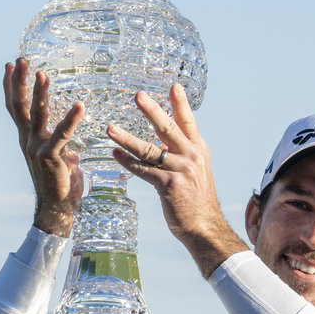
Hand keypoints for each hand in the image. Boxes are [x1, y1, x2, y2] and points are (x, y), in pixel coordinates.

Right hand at [3, 58, 83, 236]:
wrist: (55, 209)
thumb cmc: (60, 183)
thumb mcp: (59, 156)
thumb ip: (62, 142)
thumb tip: (71, 134)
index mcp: (27, 138)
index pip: (14, 107)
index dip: (11, 86)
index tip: (10, 65)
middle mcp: (27, 140)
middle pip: (18, 106)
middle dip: (19, 81)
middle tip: (20, 59)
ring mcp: (36, 148)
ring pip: (36, 115)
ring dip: (39, 93)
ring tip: (42, 73)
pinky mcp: (50, 157)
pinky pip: (62, 134)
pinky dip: (71, 119)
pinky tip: (80, 106)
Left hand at [108, 85, 249, 277]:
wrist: (204, 227)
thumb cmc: (197, 201)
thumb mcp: (195, 172)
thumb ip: (180, 156)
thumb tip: (161, 145)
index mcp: (199, 151)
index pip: (188, 122)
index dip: (180, 104)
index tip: (173, 86)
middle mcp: (191, 157)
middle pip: (168, 128)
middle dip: (152, 110)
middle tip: (138, 95)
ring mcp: (180, 170)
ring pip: (148, 149)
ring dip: (127, 138)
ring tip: (110, 129)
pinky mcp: (168, 185)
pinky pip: (142, 170)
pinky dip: (127, 162)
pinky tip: (115, 154)